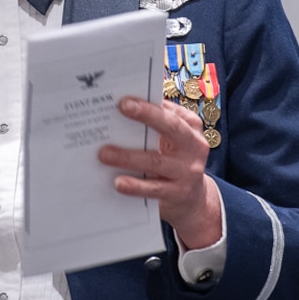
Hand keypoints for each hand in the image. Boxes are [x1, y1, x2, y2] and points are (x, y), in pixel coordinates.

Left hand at [101, 97, 221, 252]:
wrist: (193, 200)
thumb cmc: (175, 160)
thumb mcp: (174, 140)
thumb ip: (157, 124)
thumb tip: (126, 107)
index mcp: (191, 128)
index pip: (171, 111)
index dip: (150, 105)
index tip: (126, 99)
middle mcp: (194, 147)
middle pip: (171, 127)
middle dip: (147, 115)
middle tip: (122, 107)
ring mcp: (188, 171)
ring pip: (156, 161)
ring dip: (128, 157)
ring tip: (104, 154)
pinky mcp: (178, 193)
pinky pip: (153, 189)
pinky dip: (135, 186)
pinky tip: (118, 182)